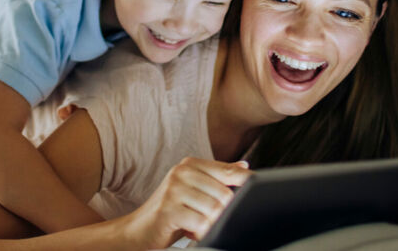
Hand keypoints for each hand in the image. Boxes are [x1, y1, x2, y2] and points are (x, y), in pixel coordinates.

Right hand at [119, 157, 251, 247]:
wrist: (138, 230)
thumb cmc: (170, 211)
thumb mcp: (195, 190)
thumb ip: (218, 177)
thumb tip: (246, 166)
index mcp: (191, 164)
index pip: (230, 172)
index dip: (248, 184)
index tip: (259, 194)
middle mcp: (182, 172)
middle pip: (226, 194)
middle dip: (223, 213)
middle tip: (208, 220)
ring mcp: (174, 190)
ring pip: (215, 209)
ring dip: (211, 224)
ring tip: (198, 225)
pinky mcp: (168, 210)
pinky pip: (201, 223)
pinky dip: (201, 233)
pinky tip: (191, 232)